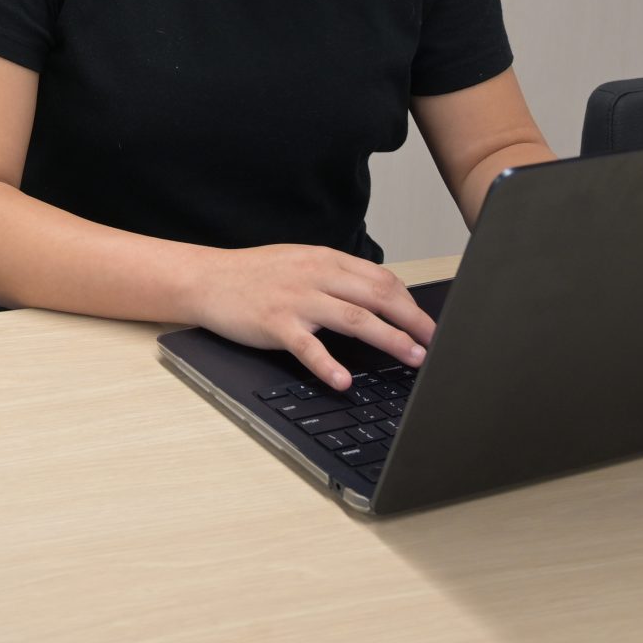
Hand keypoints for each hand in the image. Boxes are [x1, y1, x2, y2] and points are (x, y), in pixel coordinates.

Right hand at [187, 244, 434, 389]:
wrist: (207, 278)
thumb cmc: (254, 275)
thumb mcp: (300, 264)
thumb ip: (335, 277)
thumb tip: (376, 299)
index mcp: (325, 260)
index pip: (381, 278)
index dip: (411, 303)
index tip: (429, 324)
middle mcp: (315, 276)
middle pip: (377, 296)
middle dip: (413, 320)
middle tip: (435, 343)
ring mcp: (296, 299)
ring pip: (354, 318)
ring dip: (389, 339)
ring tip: (413, 357)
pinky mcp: (275, 323)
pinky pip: (308, 347)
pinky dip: (328, 365)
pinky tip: (344, 381)